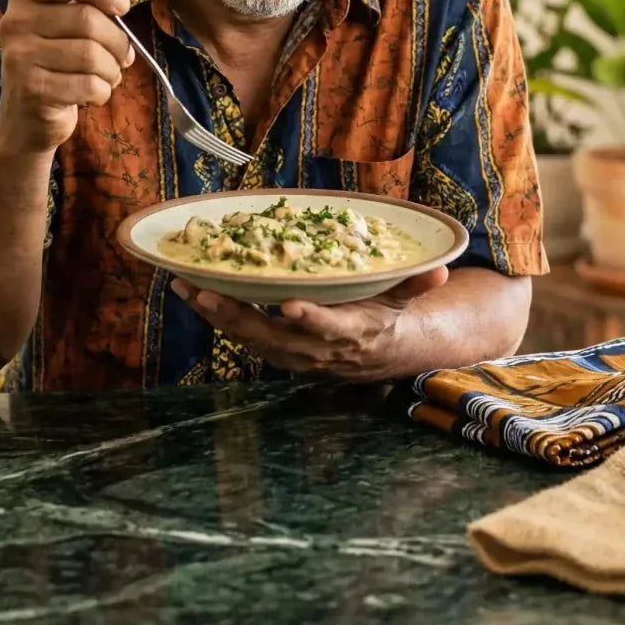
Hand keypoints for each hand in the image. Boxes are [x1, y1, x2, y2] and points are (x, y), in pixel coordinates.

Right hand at [0, 0, 135, 152]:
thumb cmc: (57, 63)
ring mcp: (19, 57)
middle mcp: (15, 22)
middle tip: (124, 57)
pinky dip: (103, 92)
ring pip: (92, 55)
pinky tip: (93, 95)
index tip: (123, 7)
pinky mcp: (32, 90)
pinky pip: (89, 85)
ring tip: (108, 76)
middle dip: (118, 42)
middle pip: (87, 19)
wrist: (27, 117)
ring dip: (112, 70)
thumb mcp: (71, 23)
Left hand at [171, 267, 449, 382]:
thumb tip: (440, 268)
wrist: (380, 356)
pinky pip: (242, 335)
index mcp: (353, 333)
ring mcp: (294, 354)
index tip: (290, 307)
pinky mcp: (278, 351)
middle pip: (273, 336)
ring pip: (249, 338)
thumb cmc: (389, 315)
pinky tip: (192, 293)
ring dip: (215, 315)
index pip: (331, 329)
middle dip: (236, 315)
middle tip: (205, 291)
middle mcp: (319, 349)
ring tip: (184, 287)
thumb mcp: (407, 298)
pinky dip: (217, 316)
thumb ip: (417, 283)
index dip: (311, 320)